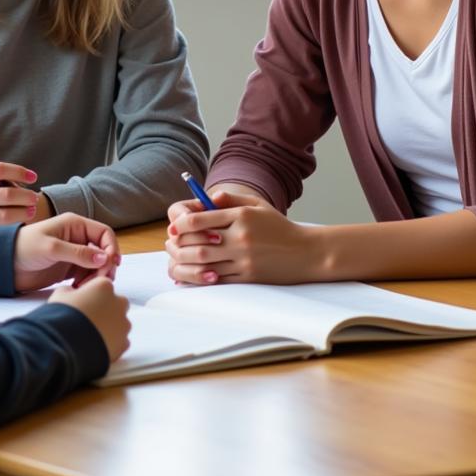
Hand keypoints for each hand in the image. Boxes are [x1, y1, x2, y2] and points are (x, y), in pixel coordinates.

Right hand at [0, 162, 40, 223]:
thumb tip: (28, 176)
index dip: (19, 172)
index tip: (33, 177)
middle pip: (7, 193)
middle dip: (26, 196)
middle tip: (34, 198)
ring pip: (6, 214)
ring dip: (23, 212)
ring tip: (30, 210)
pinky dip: (13, 226)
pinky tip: (20, 224)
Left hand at [13, 212, 120, 291]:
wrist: (4, 264)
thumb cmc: (24, 248)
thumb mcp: (51, 248)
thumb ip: (78, 253)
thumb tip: (104, 258)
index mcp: (74, 225)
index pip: (104, 233)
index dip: (111, 247)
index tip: (112, 264)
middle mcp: (77, 237)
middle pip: (103, 250)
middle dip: (105, 265)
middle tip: (100, 280)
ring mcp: (74, 254)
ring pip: (97, 264)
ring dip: (97, 275)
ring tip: (87, 286)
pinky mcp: (68, 269)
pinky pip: (87, 275)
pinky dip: (88, 282)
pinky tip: (78, 288)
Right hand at [49, 278, 130, 363]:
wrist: (65, 346)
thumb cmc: (62, 316)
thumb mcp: (60, 295)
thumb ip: (71, 291)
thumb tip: (73, 293)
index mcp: (104, 286)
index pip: (102, 286)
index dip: (91, 295)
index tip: (82, 304)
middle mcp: (119, 302)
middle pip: (116, 303)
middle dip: (106, 309)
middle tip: (89, 319)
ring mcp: (123, 324)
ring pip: (120, 323)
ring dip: (110, 327)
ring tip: (92, 335)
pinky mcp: (123, 343)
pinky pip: (120, 341)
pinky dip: (112, 343)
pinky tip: (97, 346)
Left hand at [166, 191, 315, 284]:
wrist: (306, 252)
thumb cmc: (279, 227)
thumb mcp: (258, 205)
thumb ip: (231, 199)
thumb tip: (208, 197)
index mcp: (241, 216)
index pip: (201, 219)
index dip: (182, 223)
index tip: (174, 226)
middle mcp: (240, 237)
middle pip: (199, 243)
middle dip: (180, 244)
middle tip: (170, 243)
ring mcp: (244, 259)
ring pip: (205, 263)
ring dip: (186, 262)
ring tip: (177, 258)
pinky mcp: (248, 277)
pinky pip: (218, 278)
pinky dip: (201, 277)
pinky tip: (191, 274)